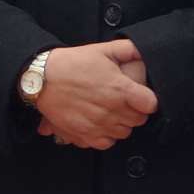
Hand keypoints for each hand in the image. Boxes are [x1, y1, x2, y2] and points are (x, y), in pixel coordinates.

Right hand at [33, 40, 156, 150]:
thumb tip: (142, 52)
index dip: (147, 99)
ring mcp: (99, 126)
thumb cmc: (73, 63)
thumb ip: (127, 49)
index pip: (150, 105)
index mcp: (120, 90)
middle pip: (138, 120)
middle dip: (134, 110)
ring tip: (110, 110)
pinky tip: (99, 122)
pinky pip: (106, 143)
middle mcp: (112, 111)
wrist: (43, 79)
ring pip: (124, 133)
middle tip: (123, 100)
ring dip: (121, 123)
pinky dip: (106, 135)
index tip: (140, 96)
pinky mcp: (85, 136)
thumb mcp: (102, 50)